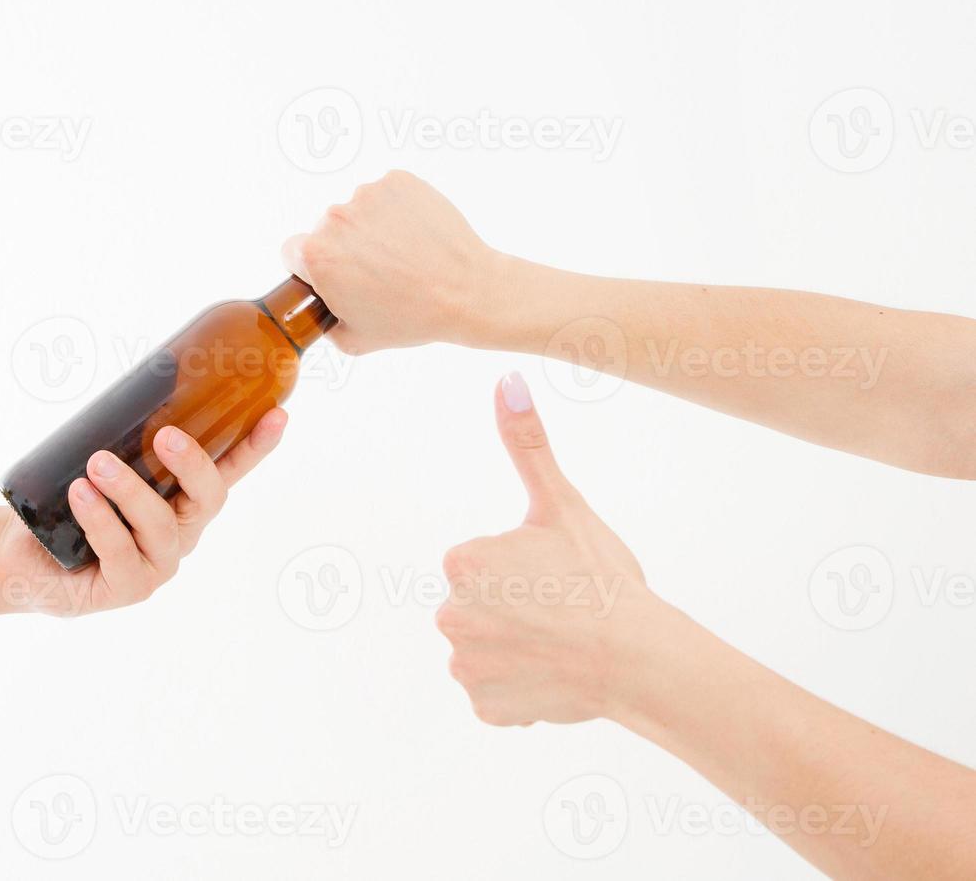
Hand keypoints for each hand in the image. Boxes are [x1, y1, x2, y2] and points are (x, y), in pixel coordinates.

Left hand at [0, 409, 288, 615]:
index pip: (229, 470)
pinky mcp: (127, 587)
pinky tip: (80, 495)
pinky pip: (120, 551)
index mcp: (185, 499)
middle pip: (208, 498)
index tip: (277, 415)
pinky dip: (100, 519)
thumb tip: (131, 382)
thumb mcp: (99, 461)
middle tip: (165, 436)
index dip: (256, 445)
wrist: (25, 558)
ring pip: (160, 524)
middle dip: (193, 464)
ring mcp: (159, 562)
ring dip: (130, 490)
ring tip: (97, 463)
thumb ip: (120, 433)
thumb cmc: (68, 503)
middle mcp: (182, 530)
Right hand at [281, 170, 497, 354]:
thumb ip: (324, 321)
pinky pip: (386, 195)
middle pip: (325, 229)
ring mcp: (368, 195)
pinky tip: (414, 236)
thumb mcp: (354, 340)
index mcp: (317, 256)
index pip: (292, 251)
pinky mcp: (398, 181)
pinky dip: (396, 210)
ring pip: (357, 210)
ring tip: (402, 255)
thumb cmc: (412, 317)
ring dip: (371, 228)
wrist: (466, 291)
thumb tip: (324, 308)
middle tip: (376, 272)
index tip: (332, 276)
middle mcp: (336, 218)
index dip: (310, 267)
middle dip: (343, 247)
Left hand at [437, 373, 655, 726]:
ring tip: (561, 641)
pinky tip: (555, 673)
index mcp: (461, 561)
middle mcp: (449, 614)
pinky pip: (498, 692)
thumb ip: (526, 444)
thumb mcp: (562, 503)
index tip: (554, 575)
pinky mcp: (486, 707)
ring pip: (488, 648)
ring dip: (517, 647)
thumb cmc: (601, 577)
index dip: (522, 568)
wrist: (640, 658)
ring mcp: (466, 666)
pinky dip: (523, 686)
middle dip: (515, 608)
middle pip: (481, 605)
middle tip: (561, 609)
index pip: (481, 561)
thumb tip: (504, 381)